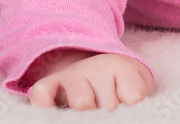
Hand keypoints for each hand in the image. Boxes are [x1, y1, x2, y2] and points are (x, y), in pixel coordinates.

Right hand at [26, 49, 155, 109]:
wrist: (92, 66)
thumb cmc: (121, 84)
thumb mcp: (138, 86)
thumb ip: (138, 98)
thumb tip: (134, 113)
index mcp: (121, 66)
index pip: (134, 97)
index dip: (132, 108)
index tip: (129, 107)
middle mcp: (95, 67)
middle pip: (108, 106)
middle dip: (110, 114)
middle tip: (108, 111)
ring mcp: (70, 75)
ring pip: (82, 103)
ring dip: (86, 115)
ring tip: (90, 114)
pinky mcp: (47, 85)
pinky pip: (41, 95)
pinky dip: (45, 107)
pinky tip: (55, 114)